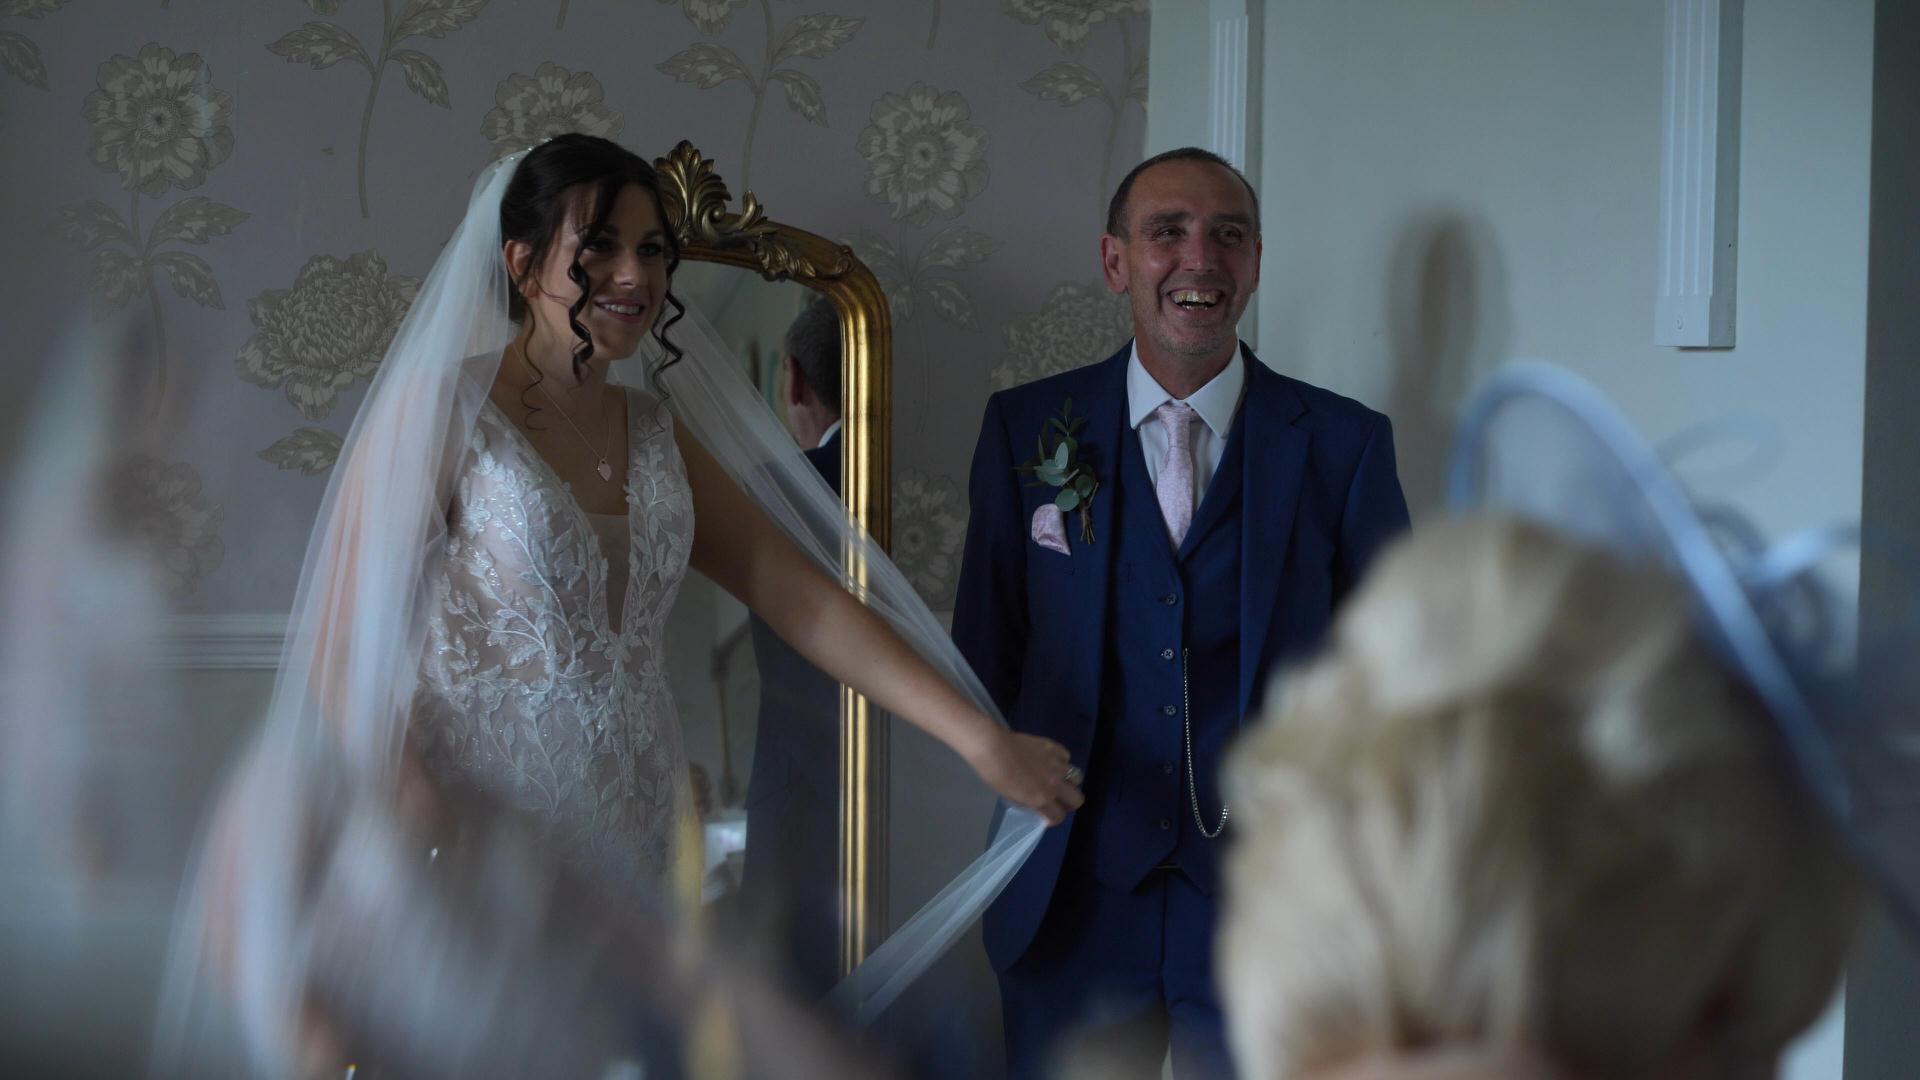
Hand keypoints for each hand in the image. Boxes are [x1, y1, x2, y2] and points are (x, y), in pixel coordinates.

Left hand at [965, 728, 1085, 824]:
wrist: (992, 747)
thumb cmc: (995, 775)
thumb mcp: (1011, 797)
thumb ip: (1030, 803)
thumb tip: (1039, 806)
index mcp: (1042, 798)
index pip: (1059, 816)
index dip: (1053, 818)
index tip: (1046, 815)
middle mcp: (1054, 783)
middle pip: (1077, 800)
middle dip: (1069, 803)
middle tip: (1057, 799)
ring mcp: (1056, 764)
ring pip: (1077, 777)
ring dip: (1068, 781)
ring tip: (1056, 778)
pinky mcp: (1054, 747)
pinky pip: (1066, 757)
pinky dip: (1061, 761)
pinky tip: (1050, 760)